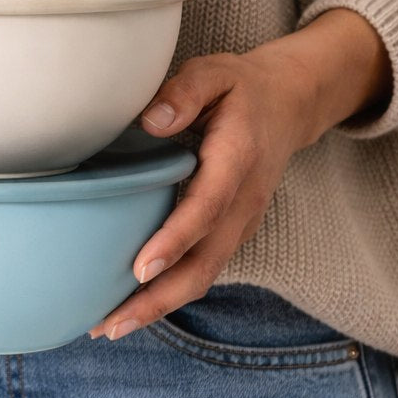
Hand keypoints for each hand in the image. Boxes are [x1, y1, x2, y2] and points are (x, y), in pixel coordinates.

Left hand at [89, 8, 390, 340]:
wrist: (290, 104)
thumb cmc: (241, 89)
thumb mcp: (215, 72)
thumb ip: (184, 92)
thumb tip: (150, 121)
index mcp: (238, 159)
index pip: (206, 208)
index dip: (175, 240)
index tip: (140, 269)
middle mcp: (244, 201)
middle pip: (205, 262)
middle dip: (158, 298)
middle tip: (109, 323)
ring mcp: (241, 222)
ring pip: (203, 274)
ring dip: (159, 305)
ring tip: (108, 326)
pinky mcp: (232, 231)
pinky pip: (202, 268)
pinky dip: (169, 292)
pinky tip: (130, 303)